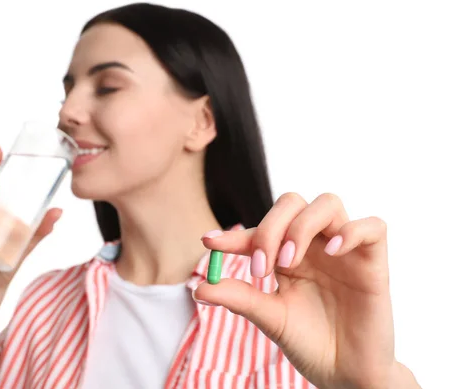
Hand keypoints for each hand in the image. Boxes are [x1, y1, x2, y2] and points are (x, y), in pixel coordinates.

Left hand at [193, 193, 400, 388]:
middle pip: (292, 203)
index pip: (261, 230)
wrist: (345, 374)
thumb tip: (199, 288)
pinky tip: (332, 253)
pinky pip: (373, 227)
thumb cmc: (309, 342)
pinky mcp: (374, 263)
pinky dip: (352, 231)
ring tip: (289, 263)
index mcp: (288, 255)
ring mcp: (344, 251)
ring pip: (327, 203)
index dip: (234, 234)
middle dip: (270, 227)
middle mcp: (314, 245)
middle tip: (261, 267)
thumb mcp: (270, 318)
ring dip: (301, 226)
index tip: (209, 243)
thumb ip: (239, 298)